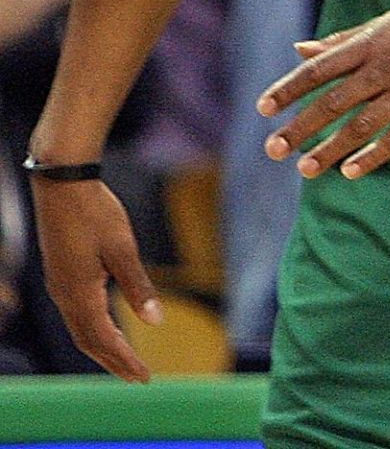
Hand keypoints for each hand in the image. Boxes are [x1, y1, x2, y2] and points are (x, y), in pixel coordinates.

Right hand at [30, 176, 161, 381]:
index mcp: (79, 293)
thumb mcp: (124, 249)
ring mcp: (60, 285)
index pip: (104, 338)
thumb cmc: (96, 213)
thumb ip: (138, 286)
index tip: (144, 377)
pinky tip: (109, 326)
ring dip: (103, 346)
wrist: (63, 186)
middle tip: (137, 377)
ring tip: (125, 360)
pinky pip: (77, 312)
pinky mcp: (62, 274)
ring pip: (80, 328)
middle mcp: (65, 295)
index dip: (124, 360)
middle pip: (88, 340)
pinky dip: (94, 327)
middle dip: (113, 361)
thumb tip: (155, 322)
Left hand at [258, 0, 389, 179]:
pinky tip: (350, 171)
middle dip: (300, 128)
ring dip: (330, 148)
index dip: (289, 89)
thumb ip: (343, 40)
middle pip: (333, 102)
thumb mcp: (386, 24)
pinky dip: (372, 155)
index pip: (319, 68)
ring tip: (306, 170)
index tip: (263, 110)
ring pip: (362, 125)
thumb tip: (299, 49)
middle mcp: (386, 66)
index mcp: (371, 42)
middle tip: (273, 150)